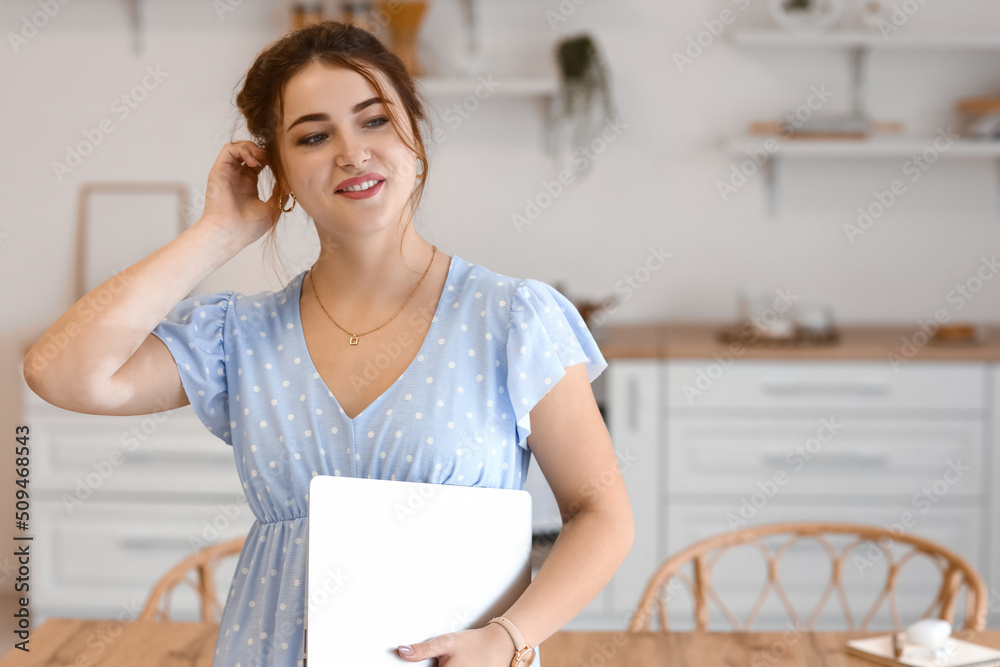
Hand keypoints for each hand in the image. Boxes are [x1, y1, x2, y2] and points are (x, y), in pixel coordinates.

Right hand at [200, 140, 278, 250]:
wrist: (230, 234)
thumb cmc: (248, 227)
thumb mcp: (272, 209)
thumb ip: (279, 194)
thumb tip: (288, 182)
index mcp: (248, 185)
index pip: (259, 162)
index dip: (271, 160)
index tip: (282, 168)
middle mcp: (237, 176)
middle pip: (249, 152)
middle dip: (263, 152)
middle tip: (273, 161)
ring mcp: (228, 172)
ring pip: (239, 147)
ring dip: (253, 148)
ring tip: (263, 159)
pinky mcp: (219, 170)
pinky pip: (229, 149)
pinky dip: (243, 149)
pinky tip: (254, 162)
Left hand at [396, 622, 517, 665]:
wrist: (501, 645)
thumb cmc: (475, 644)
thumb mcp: (446, 642)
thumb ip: (423, 650)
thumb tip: (402, 651)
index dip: (426, 666)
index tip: (434, 661)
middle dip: (440, 666)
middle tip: (449, 658)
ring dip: (447, 666)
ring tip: (457, 661)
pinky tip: (461, 663)